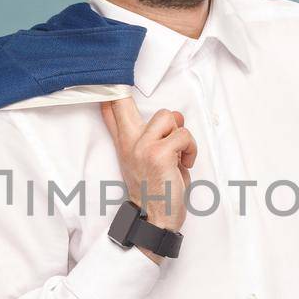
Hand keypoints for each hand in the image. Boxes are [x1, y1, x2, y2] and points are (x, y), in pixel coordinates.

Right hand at [99, 98, 196, 235]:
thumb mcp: (145, 161)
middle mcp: (129, 142)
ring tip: (178, 153)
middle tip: (140, 101)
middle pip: (122, 101)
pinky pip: (184, 135)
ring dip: (181, 134)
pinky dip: (191, 150)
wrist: (155, 219)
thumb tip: (172, 115)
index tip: (108, 79)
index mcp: (124, 142)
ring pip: (169, 116)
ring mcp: (142, 147)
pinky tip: (185, 164)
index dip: (108, 88)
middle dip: (124, 91)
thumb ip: (149, 136)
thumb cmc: (156, 190)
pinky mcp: (159, 154)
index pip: (109, 108)